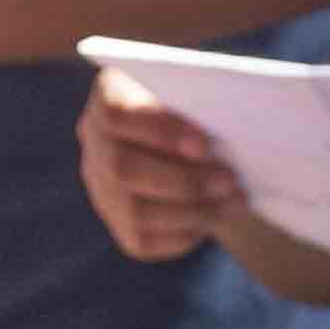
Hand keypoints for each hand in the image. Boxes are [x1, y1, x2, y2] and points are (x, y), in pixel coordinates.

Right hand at [80, 72, 246, 260]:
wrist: (199, 138)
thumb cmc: (204, 102)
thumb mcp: (200, 88)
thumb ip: (202, 97)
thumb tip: (231, 122)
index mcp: (109, 94)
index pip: (116, 113)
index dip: (159, 130)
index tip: (204, 144)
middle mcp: (95, 141)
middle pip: (124, 169)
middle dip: (183, 180)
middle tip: (229, 180)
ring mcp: (102, 186)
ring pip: (135, 212)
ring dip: (193, 211)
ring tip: (235, 202)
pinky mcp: (119, 223)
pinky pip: (145, 240)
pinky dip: (186, 233)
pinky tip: (216, 218)